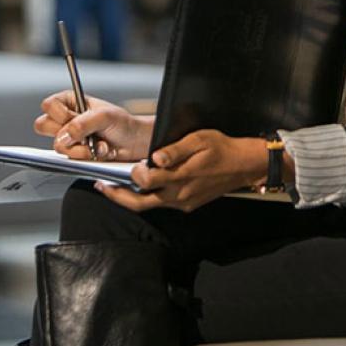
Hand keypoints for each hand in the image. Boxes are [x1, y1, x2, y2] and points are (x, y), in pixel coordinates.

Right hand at [34, 90, 152, 160]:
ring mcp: (69, 137)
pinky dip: (87, 156)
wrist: (133, 142)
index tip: (72, 118)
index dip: (58, 114)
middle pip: (43, 125)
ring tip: (99, 143)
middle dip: (65, 133)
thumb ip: (83, 124)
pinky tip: (99, 151)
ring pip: (58, 146)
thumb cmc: (121, 123)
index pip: (48, 105)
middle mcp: (66, 119)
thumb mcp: (105, 116)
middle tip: (83, 133)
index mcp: (71, 101)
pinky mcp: (74, 153)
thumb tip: (64, 136)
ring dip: (82, 147)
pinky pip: (70, 158)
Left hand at [95, 130, 267, 213]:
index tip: (125, 166)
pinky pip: (162, 204)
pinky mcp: (187, 205)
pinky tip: (140, 188)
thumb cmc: (222, 149)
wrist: (244, 165)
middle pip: (140, 202)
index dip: (132, 174)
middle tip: (101, 186)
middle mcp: (179, 194)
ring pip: (149, 206)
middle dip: (117, 196)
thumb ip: (176, 150)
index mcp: (181, 177)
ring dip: (129, 198)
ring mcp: (183, 202)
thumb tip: (155, 156)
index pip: (147, 182)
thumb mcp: (199, 140)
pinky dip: (146, 198)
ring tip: (113, 187)